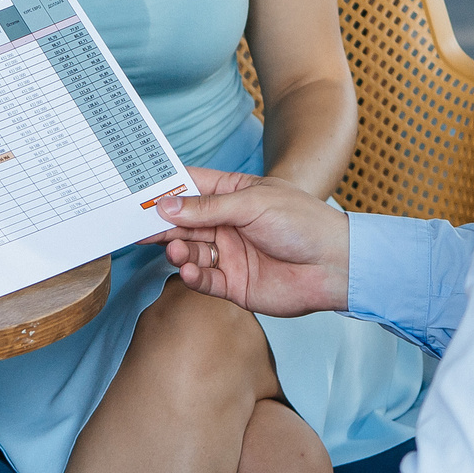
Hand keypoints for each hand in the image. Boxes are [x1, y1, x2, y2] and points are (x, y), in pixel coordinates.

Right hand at [148, 167, 349, 315]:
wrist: (334, 265)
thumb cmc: (302, 223)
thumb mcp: (252, 204)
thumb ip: (207, 207)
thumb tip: (165, 205)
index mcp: (233, 195)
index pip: (191, 188)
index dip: (165, 191)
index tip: (138, 194)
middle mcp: (227, 224)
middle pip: (184, 223)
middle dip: (162, 226)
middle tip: (140, 230)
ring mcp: (229, 254)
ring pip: (190, 251)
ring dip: (179, 251)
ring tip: (176, 251)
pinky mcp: (233, 284)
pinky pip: (204, 279)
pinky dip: (193, 276)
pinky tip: (190, 271)